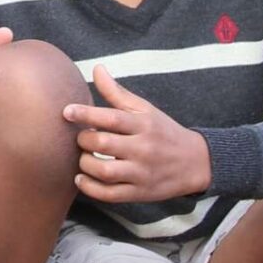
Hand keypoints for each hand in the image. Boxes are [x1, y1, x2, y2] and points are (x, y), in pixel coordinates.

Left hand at [63, 65, 211, 205]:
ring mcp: (142, 173)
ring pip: (105, 171)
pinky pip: (110, 194)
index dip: (86, 113)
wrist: (195, 162)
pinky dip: (91, 188)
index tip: (66, 111)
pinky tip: (82, 179)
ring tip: (83, 157)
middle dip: (84, 140)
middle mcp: (143, 148)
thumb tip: (97, 68)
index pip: (112, 118)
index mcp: (143, 124)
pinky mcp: (140, 193)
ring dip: (85, 164)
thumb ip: (117, 92)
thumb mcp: (145, 109)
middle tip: (81, 138)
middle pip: (104, 144)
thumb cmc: (162, 132)